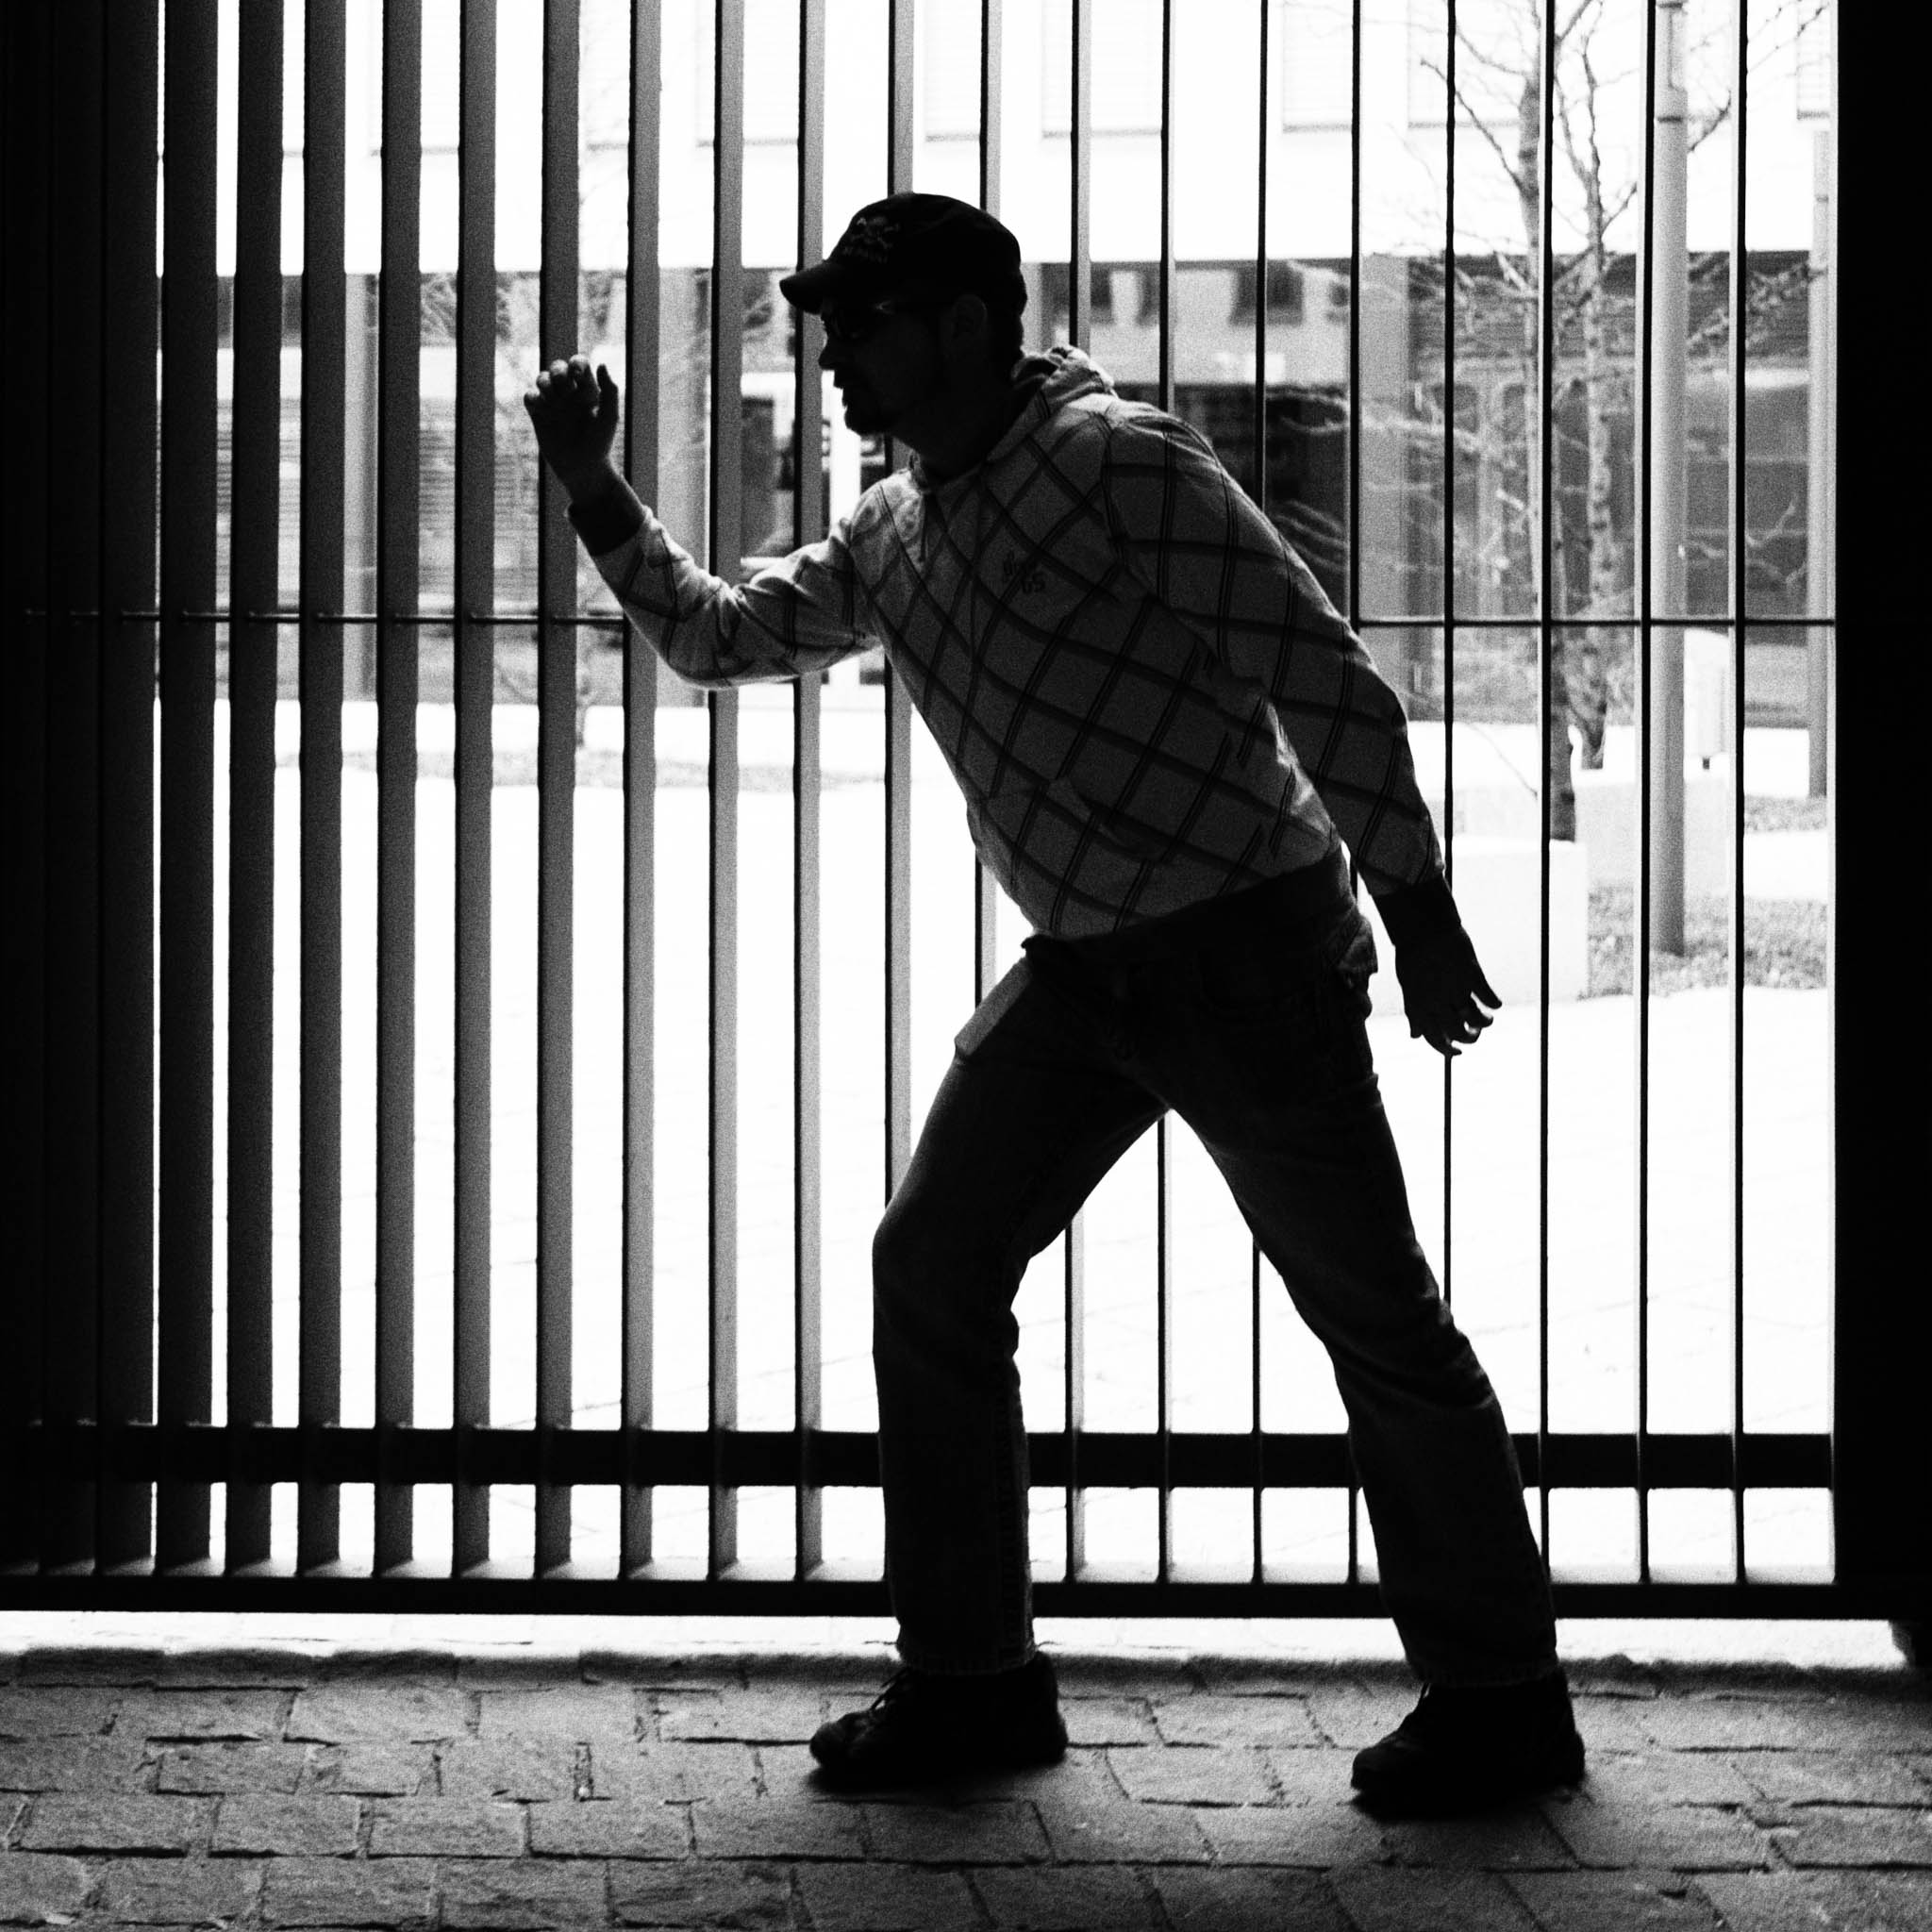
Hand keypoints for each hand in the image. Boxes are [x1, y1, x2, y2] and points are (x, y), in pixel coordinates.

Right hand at [523, 354, 620, 501]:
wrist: (583, 469)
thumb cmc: (600, 445)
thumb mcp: (609, 417)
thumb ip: (610, 391)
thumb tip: (602, 364)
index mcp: (588, 391)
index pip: (579, 365)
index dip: (576, 363)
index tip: (577, 375)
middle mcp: (570, 395)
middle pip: (558, 368)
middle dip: (558, 370)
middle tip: (563, 385)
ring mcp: (554, 405)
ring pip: (542, 379)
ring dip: (544, 381)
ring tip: (551, 394)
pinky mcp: (539, 416)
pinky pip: (530, 397)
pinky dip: (532, 397)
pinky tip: (540, 406)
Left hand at [1393, 925, 1500, 1057]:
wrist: (1422, 928)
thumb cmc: (1413, 958)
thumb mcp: (1408, 988)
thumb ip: (1414, 1013)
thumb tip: (1414, 1036)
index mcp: (1420, 1006)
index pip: (1434, 1039)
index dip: (1446, 1050)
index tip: (1457, 1052)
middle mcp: (1437, 1001)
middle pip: (1459, 1033)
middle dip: (1470, 1038)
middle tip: (1474, 1033)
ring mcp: (1455, 988)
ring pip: (1476, 1019)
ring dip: (1484, 1023)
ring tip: (1487, 1018)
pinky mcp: (1471, 974)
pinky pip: (1488, 997)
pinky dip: (1494, 1003)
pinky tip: (1495, 1003)